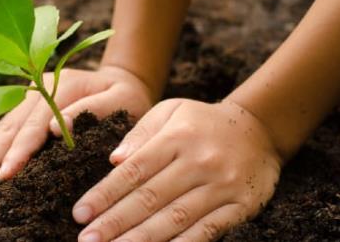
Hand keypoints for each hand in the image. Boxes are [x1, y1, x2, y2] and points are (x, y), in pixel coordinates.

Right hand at [0, 65, 154, 185]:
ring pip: (2, 127)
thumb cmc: (128, 96)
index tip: (7, 173)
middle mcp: (39, 87)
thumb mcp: (122, 99)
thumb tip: (57, 129)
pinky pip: (6, 128)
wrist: (124, 80)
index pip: (35, 123)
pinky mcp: (27, 106)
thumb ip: (93, 109)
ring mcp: (30, 95)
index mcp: (62, 85)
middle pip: (11, 125)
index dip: (20, 150)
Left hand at [73, 98, 282, 241]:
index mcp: (176, 138)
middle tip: (87, 240)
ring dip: (141, 239)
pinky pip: (208, 231)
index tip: (80, 213)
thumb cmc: (202, 122)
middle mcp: (198, 162)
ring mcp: (221, 186)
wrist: (260, 129)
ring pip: (175, 219)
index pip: (134, 171)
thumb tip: (113, 159)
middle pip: (150, 198)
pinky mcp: (241, 206)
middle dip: (115, 222)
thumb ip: (141, 132)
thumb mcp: (171, 110)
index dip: (104, 194)